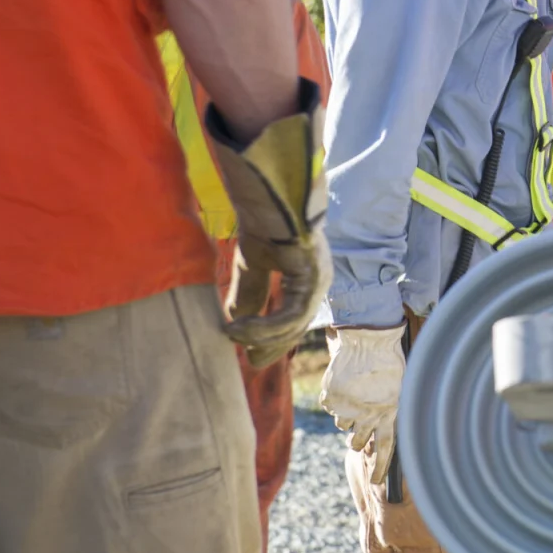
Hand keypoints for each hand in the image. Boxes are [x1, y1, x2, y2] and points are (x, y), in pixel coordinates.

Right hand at [208, 80, 330, 367]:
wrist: (269, 190)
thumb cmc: (264, 218)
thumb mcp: (253, 263)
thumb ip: (248, 292)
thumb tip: (233, 323)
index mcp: (308, 277)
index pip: (295, 319)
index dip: (274, 340)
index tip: (250, 356)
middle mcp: (319, 280)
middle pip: (298, 326)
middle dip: (272, 346)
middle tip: (249, 362)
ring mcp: (318, 277)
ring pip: (293, 324)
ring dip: (261, 337)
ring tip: (233, 339)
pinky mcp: (310, 274)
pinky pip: (288, 313)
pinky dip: (261, 325)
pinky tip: (236, 329)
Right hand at [322, 324, 406, 481]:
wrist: (369, 339)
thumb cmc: (390, 361)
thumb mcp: (402, 387)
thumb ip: (393, 410)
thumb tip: (384, 432)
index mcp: (389, 414)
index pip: (385, 449)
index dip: (380, 468)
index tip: (374, 482)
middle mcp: (366, 415)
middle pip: (358, 442)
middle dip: (358, 440)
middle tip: (359, 431)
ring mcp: (346, 407)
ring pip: (343, 424)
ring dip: (348, 415)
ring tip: (357, 394)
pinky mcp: (331, 398)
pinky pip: (331, 406)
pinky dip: (336, 399)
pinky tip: (346, 384)